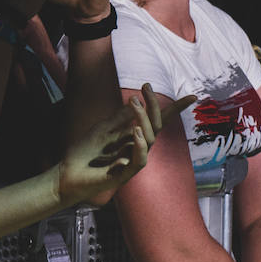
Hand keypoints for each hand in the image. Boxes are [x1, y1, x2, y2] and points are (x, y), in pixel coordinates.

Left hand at [55, 85, 194, 203]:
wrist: (68, 174)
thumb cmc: (85, 153)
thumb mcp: (103, 129)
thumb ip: (120, 118)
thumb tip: (136, 101)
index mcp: (133, 137)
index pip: (158, 122)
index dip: (174, 110)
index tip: (192, 97)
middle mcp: (137, 148)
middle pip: (156, 126)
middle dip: (154, 106)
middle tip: (145, 87)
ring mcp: (132, 161)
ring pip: (149, 139)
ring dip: (143, 118)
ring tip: (134, 101)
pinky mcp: (124, 174)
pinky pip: (140, 161)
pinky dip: (139, 145)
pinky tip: (135, 131)